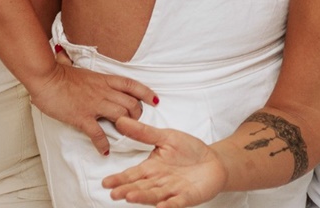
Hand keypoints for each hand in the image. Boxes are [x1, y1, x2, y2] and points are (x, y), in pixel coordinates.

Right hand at [29, 62, 159, 155]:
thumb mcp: (70, 66)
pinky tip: (103, 150)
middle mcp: (103, 92)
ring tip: (123, 134)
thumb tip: (60, 53)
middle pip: (131, 103)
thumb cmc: (56, 73)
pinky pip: (97, 133)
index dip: (146, 93)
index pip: (131, 85)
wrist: (46, 79)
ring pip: (121, 116)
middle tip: (134, 121)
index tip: (155, 100)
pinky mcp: (82, 117)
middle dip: (137, 114)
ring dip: (126, 127)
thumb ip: (69, 61)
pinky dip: (102, 143)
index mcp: (103, 79)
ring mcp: (94, 105)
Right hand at [102, 116, 227, 206]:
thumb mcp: (165, 137)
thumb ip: (143, 133)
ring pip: (155, 195)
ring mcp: (172, 191)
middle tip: (115, 194)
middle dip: (127, 190)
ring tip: (131, 197)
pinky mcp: (187, 197)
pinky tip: (162, 206)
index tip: (106, 183)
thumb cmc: (188, 150)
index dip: (119, 179)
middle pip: (140, 187)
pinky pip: (177, 202)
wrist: (213, 161)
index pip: (132, 174)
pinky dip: (169, 205)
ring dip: (143, 197)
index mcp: (151, 168)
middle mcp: (159, 182)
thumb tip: (122, 120)